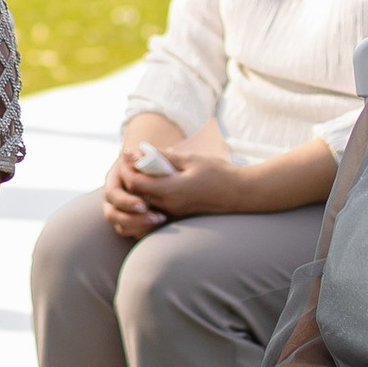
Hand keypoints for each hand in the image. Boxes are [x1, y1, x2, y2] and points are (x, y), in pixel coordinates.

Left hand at [101, 139, 237, 237]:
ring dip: (140, 186)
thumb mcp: (191, 160)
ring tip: (142, 168)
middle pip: (137, 194)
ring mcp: (174, 212)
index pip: (137, 183)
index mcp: (171, 190)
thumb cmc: (219, 174)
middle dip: (130, 177)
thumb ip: (166, 157)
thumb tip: (146, 152)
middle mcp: (170, 205)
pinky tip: (156, 181)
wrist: (240, 194)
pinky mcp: (179, 214)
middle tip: (131, 160)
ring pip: (145, 202)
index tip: (127, 154)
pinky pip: (156, 206)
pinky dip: (150, 194)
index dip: (128, 168)